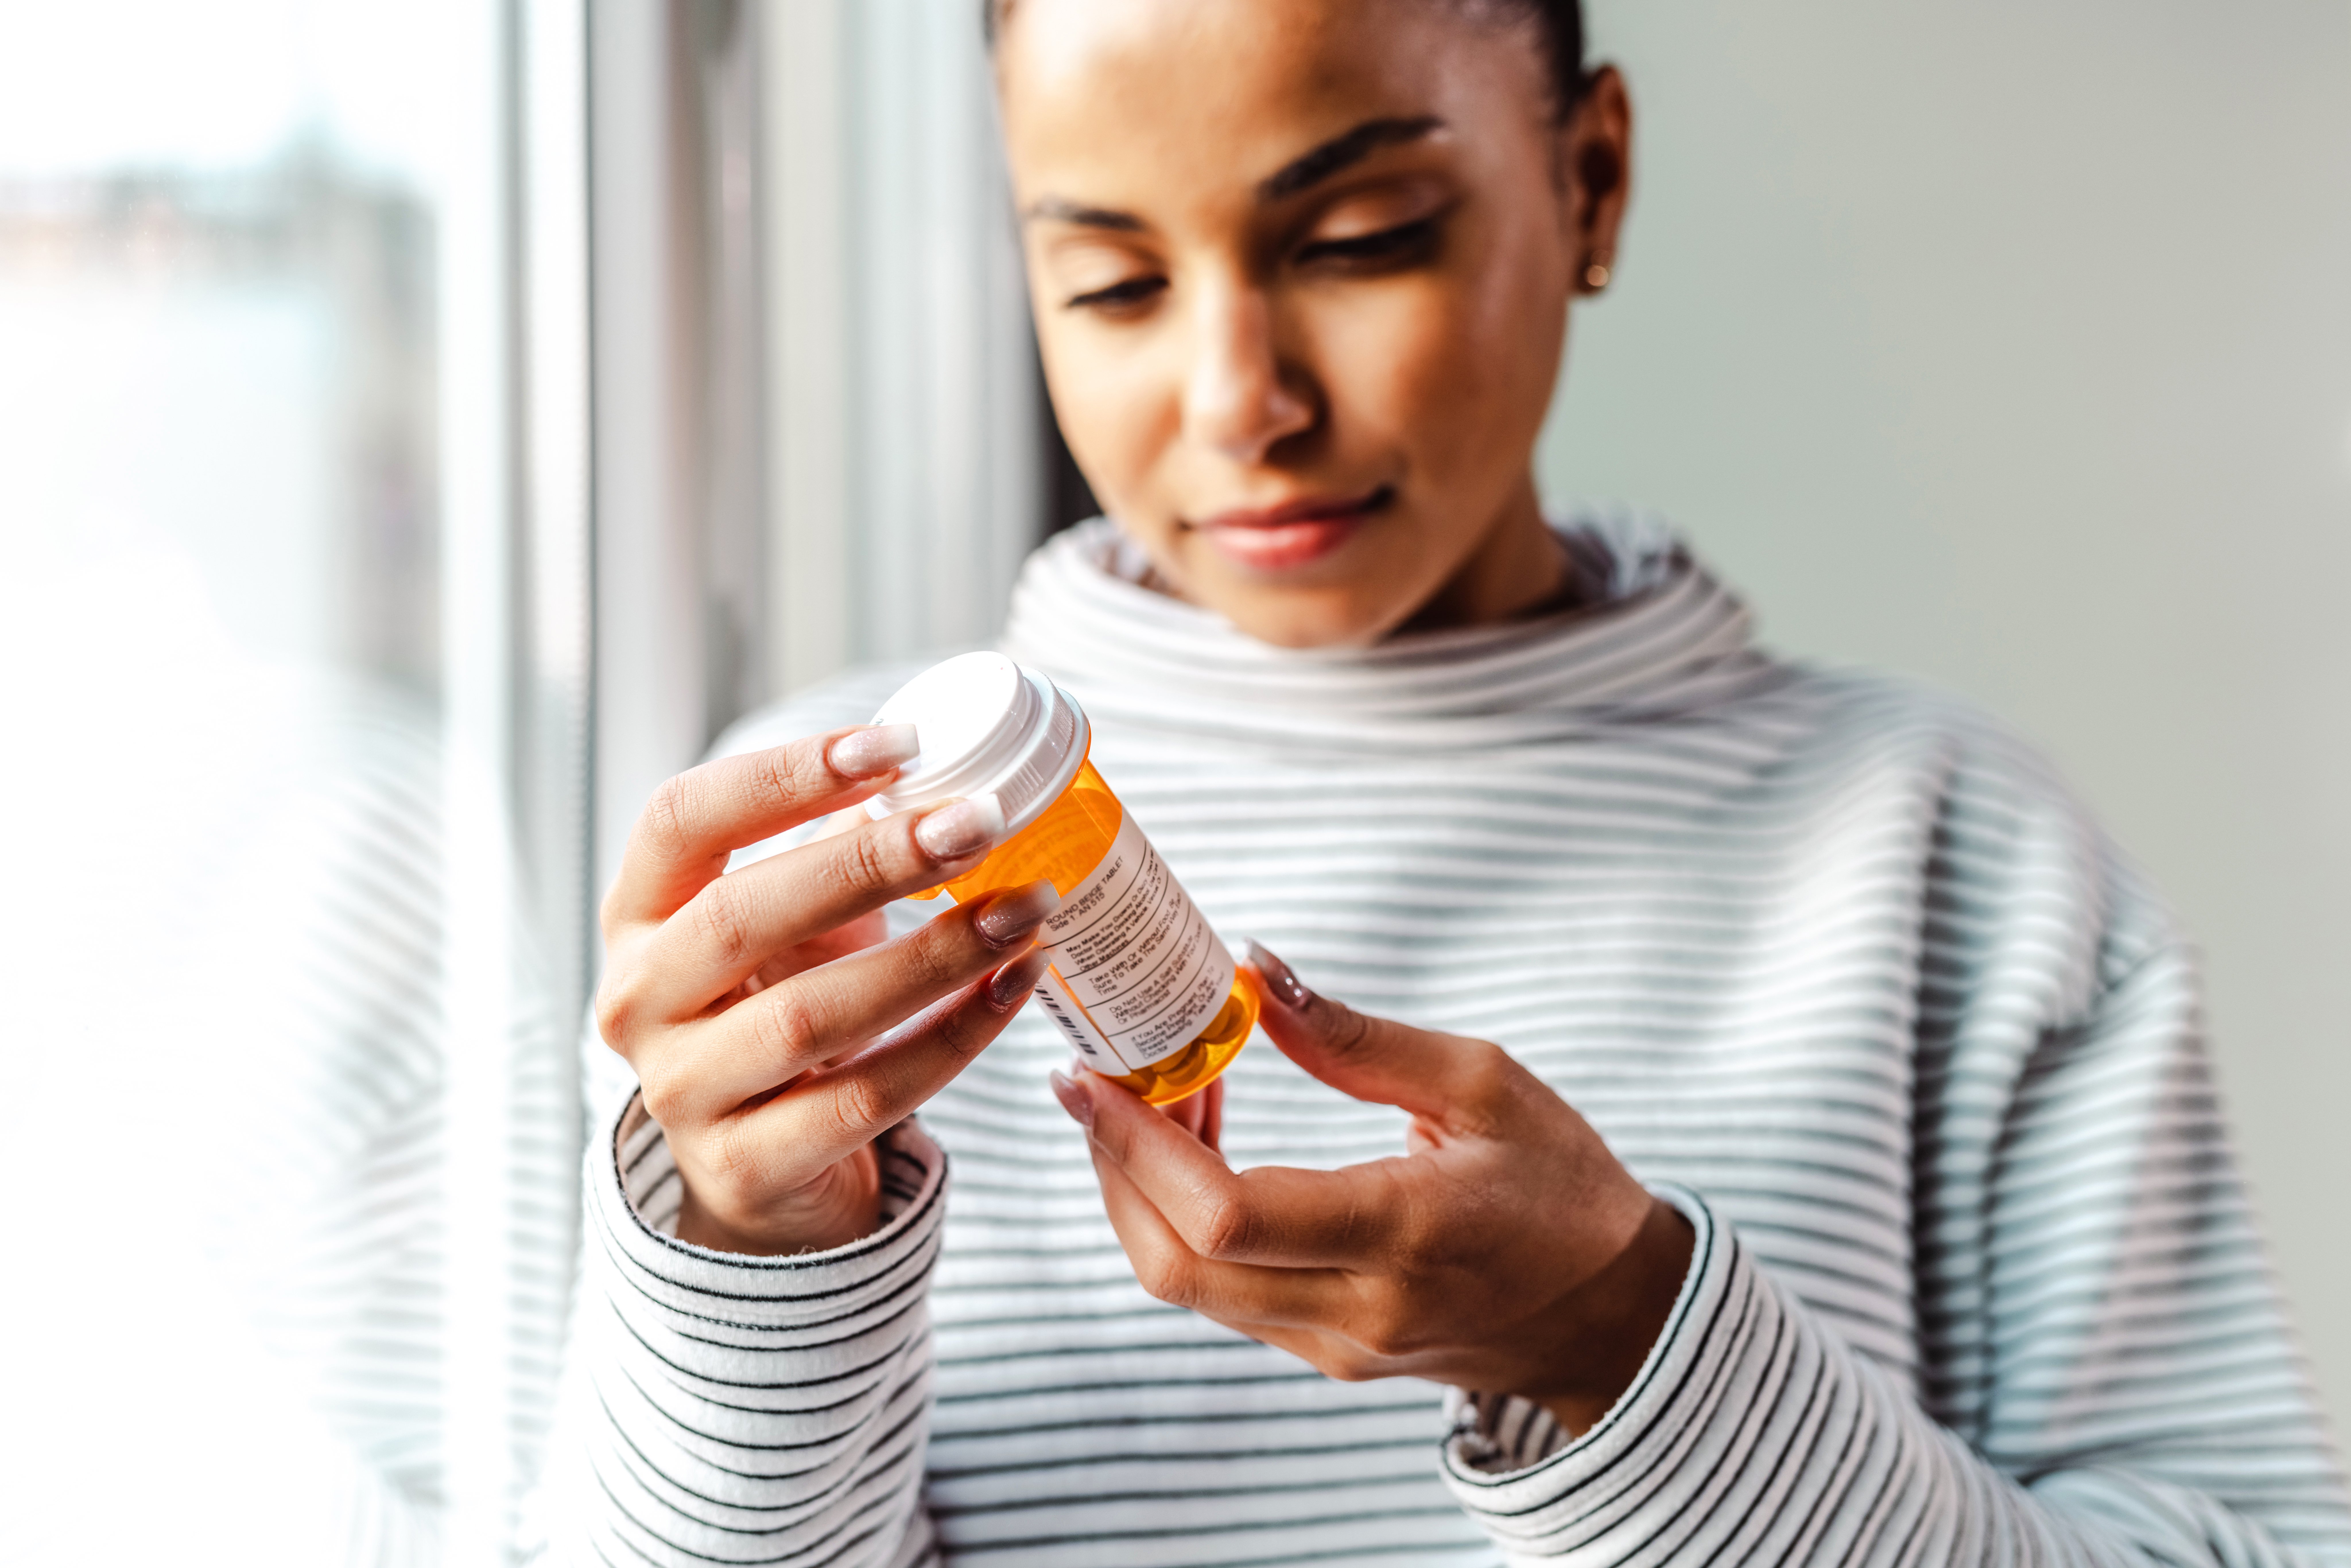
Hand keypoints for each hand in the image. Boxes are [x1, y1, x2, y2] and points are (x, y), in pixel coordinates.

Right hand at [597, 724, 1057, 1254]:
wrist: (759, 1165)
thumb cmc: (778, 1006)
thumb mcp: (789, 924)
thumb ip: (837, 849)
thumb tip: (939, 768)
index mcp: (638, 916)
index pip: (681, 819)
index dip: (784, 776)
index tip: (897, 744)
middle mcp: (637, 1001)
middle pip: (744, 914)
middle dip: (872, 862)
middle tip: (981, 822)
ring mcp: (682, 1092)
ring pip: (810, 1016)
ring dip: (933, 956)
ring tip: (1025, 908)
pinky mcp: (744, 1167)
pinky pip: (865, 1097)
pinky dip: (954, 1037)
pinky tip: (1016, 986)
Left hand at [1049, 943, 1691, 1434]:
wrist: (1615, 1312)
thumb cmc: (1562, 1184)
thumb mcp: (1483, 1082)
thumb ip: (1355, 1038)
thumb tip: (1250, 970)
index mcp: (1402, 1234)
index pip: (1225, 1213)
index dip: (1137, 1147)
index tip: (1090, 1077)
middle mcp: (1357, 1309)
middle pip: (1176, 1264)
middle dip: (1114, 1168)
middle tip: (1103, 1079)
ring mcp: (1337, 1347)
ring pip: (1188, 1284)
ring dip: (1144, 1191)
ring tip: (1161, 1097)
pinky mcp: (1328, 1354)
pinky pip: (1224, 1293)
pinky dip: (1186, 1220)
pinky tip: (1202, 1149)